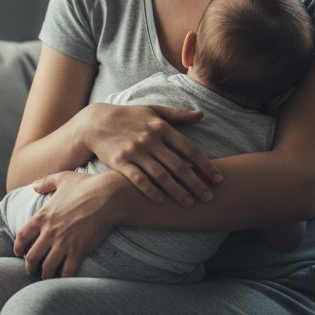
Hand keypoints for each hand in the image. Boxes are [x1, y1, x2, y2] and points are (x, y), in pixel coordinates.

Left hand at [13, 171, 121, 278]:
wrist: (108, 196)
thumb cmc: (87, 185)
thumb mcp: (63, 178)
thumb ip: (45, 182)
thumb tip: (34, 185)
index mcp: (43, 216)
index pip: (22, 236)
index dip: (18, 247)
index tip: (18, 252)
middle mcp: (49, 232)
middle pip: (32, 256)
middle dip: (30, 265)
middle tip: (32, 270)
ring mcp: (63, 243)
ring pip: (47, 267)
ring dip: (45, 274)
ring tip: (47, 276)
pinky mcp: (78, 251)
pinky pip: (66, 271)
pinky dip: (63, 277)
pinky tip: (64, 278)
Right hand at [82, 102, 221, 205]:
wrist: (95, 122)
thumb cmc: (128, 117)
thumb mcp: (152, 111)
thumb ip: (177, 115)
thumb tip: (201, 115)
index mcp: (161, 127)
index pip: (189, 149)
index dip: (206, 165)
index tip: (218, 179)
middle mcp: (150, 140)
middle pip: (178, 165)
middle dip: (196, 183)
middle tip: (209, 197)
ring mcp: (135, 152)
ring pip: (161, 175)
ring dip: (177, 191)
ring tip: (189, 203)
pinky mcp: (120, 162)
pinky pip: (138, 179)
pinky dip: (151, 190)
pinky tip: (162, 200)